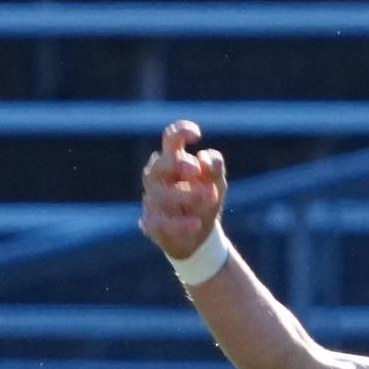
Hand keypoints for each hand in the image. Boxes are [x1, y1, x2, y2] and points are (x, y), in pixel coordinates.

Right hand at [139, 119, 226, 260]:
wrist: (200, 237)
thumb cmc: (204, 202)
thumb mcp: (216, 184)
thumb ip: (214, 168)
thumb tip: (204, 158)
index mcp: (173, 160)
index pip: (171, 139)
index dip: (180, 131)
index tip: (197, 135)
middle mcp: (158, 177)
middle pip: (161, 164)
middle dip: (178, 165)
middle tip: (196, 171)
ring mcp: (152, 199)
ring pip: (161, 194)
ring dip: (186, 194)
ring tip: (209, 196)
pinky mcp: (152, 222)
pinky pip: (161, 222)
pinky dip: (180, 223)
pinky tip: (197, 223)